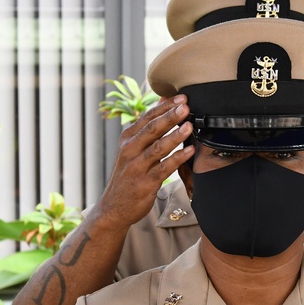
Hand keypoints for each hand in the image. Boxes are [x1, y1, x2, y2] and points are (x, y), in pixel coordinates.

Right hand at [95, 96, 193, 229]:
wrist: (114, 206)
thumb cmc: (128, 175)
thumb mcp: (132, 148)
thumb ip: (147, 127)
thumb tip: (164, 101)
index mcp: (128, 138)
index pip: (147, 117)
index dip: (165, 106)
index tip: (181, 98)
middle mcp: (130, 150)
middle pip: (152, 129)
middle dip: (169, 116)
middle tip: (185, 106)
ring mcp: (137, 167)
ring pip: (157, 147)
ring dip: (175, 136)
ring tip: (189, 126)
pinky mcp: (145, 183)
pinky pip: (164, 168)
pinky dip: (177, 158)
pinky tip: (189, 151)